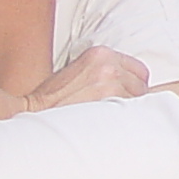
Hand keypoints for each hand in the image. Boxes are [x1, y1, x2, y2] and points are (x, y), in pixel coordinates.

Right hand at [18, 45, 149, 113]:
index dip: (134, 85)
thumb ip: (105, 72)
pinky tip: (110, 124)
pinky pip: (130, 114)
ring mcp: (110, 83)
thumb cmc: (54, 97)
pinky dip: (124, 120)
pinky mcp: (108, 101)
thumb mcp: (80, 70)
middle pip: (142, 86)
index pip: (139, 70)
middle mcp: (109, 65)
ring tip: (108, 117)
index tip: (126, 95)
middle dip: (133, 99)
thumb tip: (130, 86)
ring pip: (138, 101)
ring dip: (128, 111)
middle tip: (115, 110)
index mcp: (101, 53)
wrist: (35, 112)